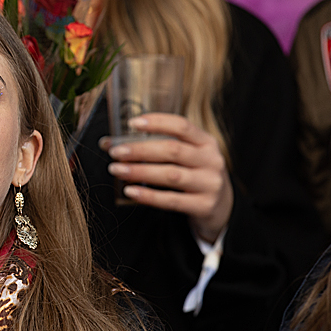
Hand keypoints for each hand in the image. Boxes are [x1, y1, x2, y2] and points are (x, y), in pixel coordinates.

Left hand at [101, 113, 232, 242]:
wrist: (221, 208)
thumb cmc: (193, 175)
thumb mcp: (184, 157)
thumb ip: (153, 147)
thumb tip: (108, 143)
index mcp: (206, 142)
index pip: (182, 126)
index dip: (157, 122)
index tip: (133, 123)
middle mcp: (212, 160)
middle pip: (173, 150)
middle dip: (141, 150)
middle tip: (116, 151)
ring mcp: (210, 184)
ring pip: (171, 175)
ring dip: (140, 171)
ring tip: (116, 169)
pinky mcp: (204, 206)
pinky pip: (171, 200)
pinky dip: (148, 195)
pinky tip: (130, 191)